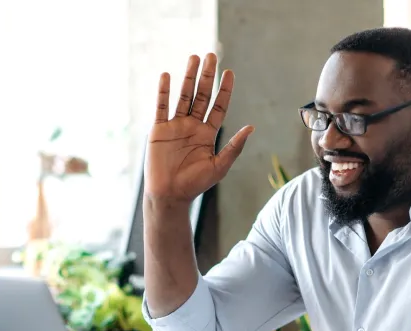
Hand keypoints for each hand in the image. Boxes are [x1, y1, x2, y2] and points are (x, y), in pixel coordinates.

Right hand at [145, 53, 254, 202]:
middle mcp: (192, 126)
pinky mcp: (159, 130)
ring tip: (193, 58)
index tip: (229, 73)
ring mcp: (175, 126)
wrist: (170, 195)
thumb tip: (251, 128)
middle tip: (211, 56)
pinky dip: (164, 92)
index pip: (218, 107)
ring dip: (188, 77)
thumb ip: (234, 147)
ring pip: (183, 97)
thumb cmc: (195, 184)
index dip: (224, 90)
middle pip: (201, 96)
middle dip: (206, 77)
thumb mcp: (219, 166)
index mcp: (208, 134)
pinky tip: (167, 76)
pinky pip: (162, 107)